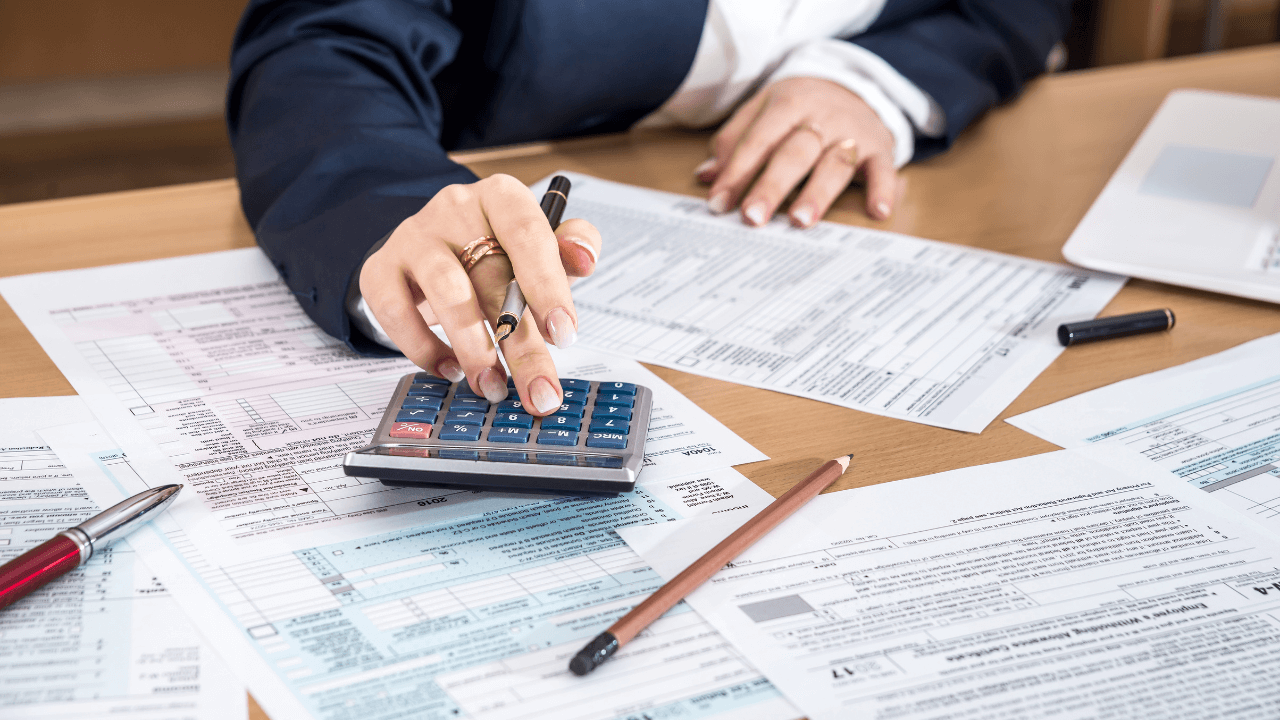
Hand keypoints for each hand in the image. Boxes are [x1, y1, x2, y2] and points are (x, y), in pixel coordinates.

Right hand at [359, 174, 601, 414]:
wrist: (429, 251)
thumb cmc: (493, 253)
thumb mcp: (537, 248)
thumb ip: (569, 250)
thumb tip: (585, 257)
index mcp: (501, 197)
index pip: (528, 234)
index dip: (548, 286)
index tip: (564, 335)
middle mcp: (455, 208)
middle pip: (493, 277)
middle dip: (521, 344)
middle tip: (539, 392)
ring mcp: (414, 237)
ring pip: (447, 292)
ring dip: (473, 349)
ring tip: (492, 387)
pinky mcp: (380, 269)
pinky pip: (397, 312)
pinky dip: (425, 348)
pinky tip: (451, 369)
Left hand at [697, 77, 897, 226]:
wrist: (853, 85)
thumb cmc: (799, 107)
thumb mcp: (762, 110)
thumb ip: (734, 141)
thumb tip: (706, 176)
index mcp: (787, 103)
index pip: (758, 140)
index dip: (737, 172)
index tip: (719, 203)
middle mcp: (821, 117)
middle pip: (794, 153)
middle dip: (772, 186)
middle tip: (753, 217)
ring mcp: (852, 133)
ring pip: (834, 163)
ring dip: (818, 193)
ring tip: (801, 221)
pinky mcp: (880, 148)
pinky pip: (883, 168)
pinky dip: (883, 189)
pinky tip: (877, 212)